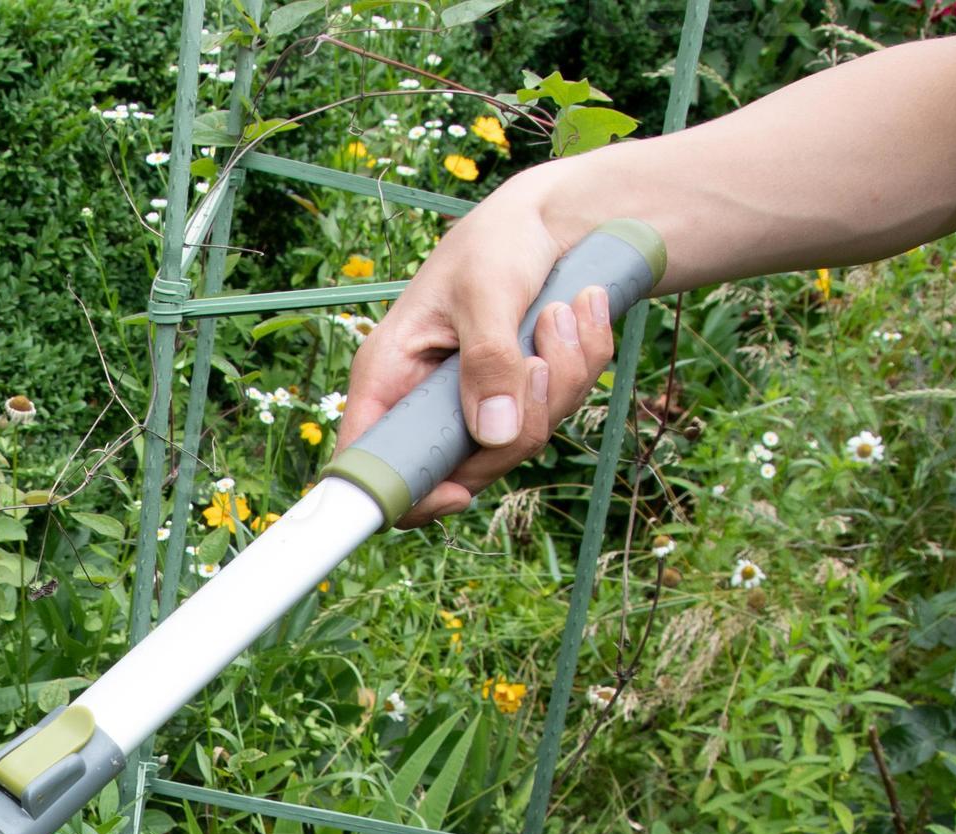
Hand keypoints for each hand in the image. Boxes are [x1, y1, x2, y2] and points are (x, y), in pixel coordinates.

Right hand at [336, 171, 623, 524]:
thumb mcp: (487, 290)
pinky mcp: (519, 395)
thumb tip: (493, 437)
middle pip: (466, 468)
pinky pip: (558, 409)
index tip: (458, 493)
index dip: (407, 495)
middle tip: (541, 355)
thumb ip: (488, 360)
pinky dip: (583, 363)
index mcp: (389, 377)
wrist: (552, 215)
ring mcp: (475, 402)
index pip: (372, 465)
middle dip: (522, 420)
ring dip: (562, 377)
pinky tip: (582, 312)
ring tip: (566, 310)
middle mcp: (426, 400)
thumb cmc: (498, 239)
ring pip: (522, 439)